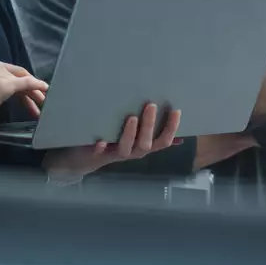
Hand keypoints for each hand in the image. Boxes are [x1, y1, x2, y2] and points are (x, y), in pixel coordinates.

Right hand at [0, 58, 47, 130]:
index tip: (29, 96)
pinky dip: (37, 87)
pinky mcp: (4, 85)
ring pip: (25, 80)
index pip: (11, 73)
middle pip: (20, 75)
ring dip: (36, 93)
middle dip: (33, 89)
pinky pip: (27, 84)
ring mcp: (0, 74)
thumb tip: (2, 98)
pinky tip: (44, 92)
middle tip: (40, 102)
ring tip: (41, 107)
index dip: (23, 85)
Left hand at [42, 104, 181, 180]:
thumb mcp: (135, 140)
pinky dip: (101, 147)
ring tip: (131, 117)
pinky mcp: (97, 155)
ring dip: (130, 134)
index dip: (171, 128)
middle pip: (145, 144)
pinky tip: (101, 141)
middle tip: (151, 105)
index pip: (163, 141)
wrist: (84, 159)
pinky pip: (99, 153)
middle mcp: (132, 153)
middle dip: (150, 125)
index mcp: (143, 147)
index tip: (176, 110)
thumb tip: (181, 137)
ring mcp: (115, 154)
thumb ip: (154, 136)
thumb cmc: (114, 143)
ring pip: (126, 149)